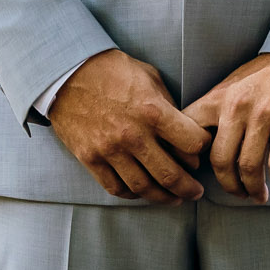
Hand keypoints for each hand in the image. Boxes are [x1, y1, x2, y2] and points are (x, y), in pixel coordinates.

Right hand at [47, 49, 208, 204]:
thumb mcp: (149, 76)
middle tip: (196, 192)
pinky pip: (116, 187)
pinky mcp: (90, 158)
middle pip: (170, 175)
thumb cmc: (111, 70)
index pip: (191, 143)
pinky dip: (132, 194)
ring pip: (143, 187)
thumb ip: (168, 105)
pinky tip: (142, 191)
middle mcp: (133, 135)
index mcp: (152, 111)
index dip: (202, 148)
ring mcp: (109, 150)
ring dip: (163, 197)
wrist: (66, 73)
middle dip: (188, 187)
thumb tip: (183, 130)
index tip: (201, 150)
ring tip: (174, 198)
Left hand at [184, 53, 269, 203]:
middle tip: (237, 192)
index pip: (191, 132)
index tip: (199, 172)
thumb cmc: (266, 77)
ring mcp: (263, 116)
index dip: (189, 157)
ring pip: (249, 167)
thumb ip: (215, 110)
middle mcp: (237, 107)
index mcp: (218, 97)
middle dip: (228, 185)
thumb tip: (199, 144)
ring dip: (254, 189)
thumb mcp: (233, 85)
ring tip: (258, 196)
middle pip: (220, 160)